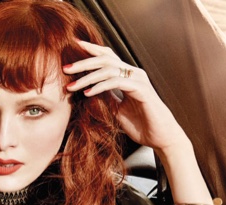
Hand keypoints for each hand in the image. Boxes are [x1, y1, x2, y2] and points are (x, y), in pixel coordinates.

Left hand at [64, 40, 188, 153]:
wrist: (159, 137)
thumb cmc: (139, 123)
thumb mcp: (114, 108)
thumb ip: (103, 96)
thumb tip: (84, 89)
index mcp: (127, 75)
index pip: (107, 56)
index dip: (91, 49)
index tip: (72, 46)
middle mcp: (133, 73)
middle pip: (105, 59)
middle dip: (83, 62)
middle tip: (65, 68)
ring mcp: (138, 80)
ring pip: (109, 69)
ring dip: (87, 77)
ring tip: (71, 87)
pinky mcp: (142, 90)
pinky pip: (117, 83)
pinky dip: (100, 87)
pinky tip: (87, 93)